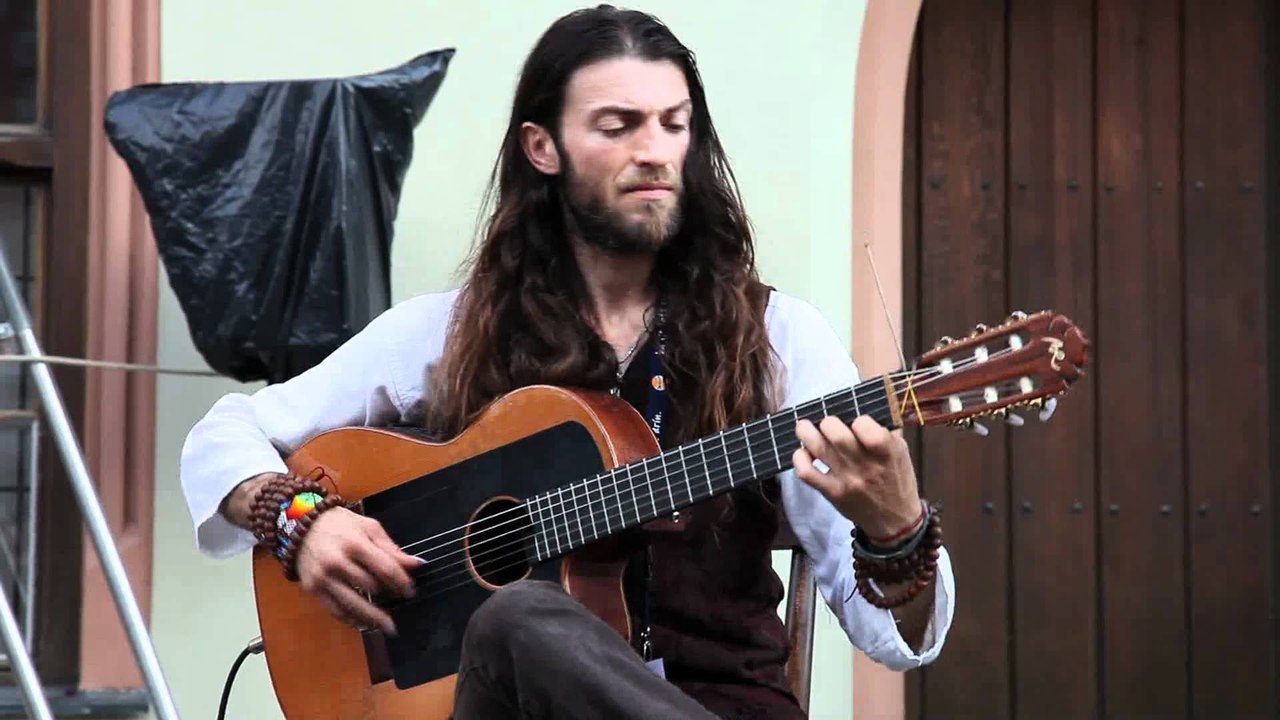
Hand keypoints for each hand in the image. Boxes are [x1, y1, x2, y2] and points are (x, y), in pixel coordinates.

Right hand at [295, 507, 422, 635]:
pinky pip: (335, 610)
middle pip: (370, 587)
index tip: (411, 591)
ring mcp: (323, 578)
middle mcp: (337, 563)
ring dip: (373, 617)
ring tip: (389, 627)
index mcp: (354, 544)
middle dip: (388, 596)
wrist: (300, 525)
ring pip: (352, 604)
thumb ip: (391, 548)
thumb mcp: (368, 527)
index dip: (401, 582)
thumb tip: (417, 564)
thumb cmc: (340, 524)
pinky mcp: (313, 589)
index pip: (385, 568)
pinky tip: (364, 624)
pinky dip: (351, 619)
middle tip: (400, 602)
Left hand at [792, 414, 921, 537]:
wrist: (895, 521)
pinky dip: (799, 459)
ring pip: (818, 449)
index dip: (857, 419)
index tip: (856, 421)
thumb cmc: (897, 481)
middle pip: (837, 434)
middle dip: (828, 422)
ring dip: (806, 433)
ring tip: (803, 427)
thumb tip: (867, 406)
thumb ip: (887, 430)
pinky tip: (803, 452)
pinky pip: (807, 473)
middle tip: (827, 423)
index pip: (865, 426)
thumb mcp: (901, 453)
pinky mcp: (832, 493)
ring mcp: (846, 481)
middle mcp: (866, 466)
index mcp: (887, 453)